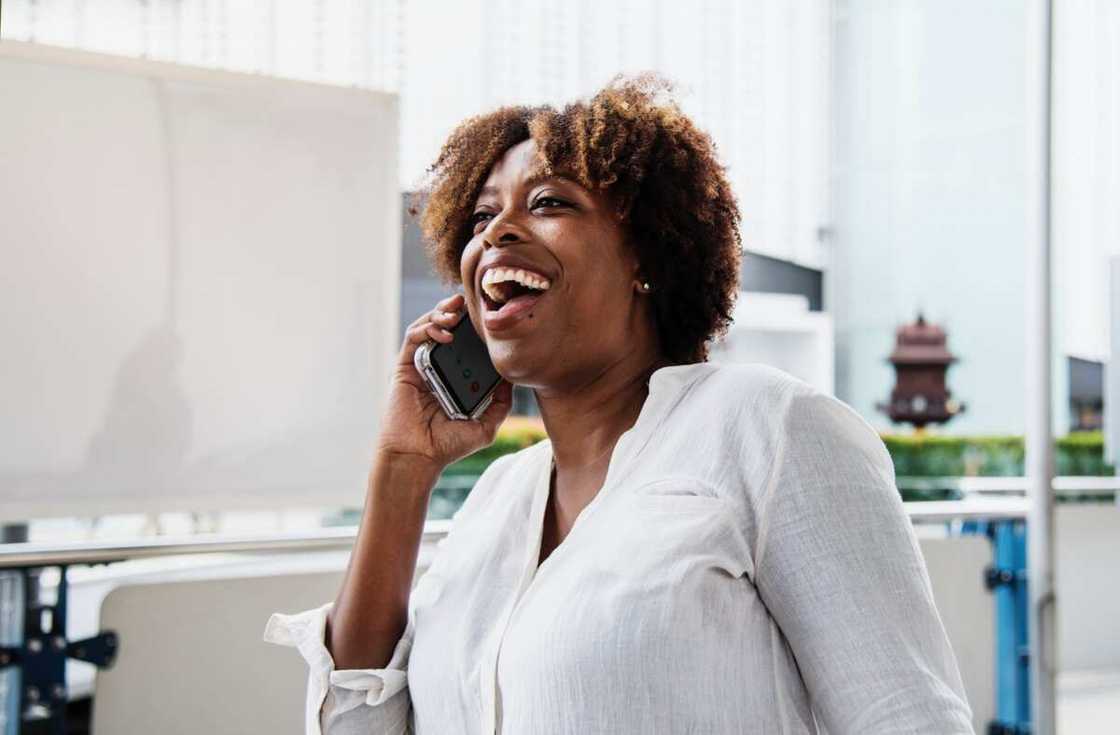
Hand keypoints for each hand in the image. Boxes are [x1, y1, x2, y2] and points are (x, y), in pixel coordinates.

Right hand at [374, 293, 513, 472]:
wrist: (419, 457)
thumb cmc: (447, 446)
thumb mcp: (485, 426)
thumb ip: (500, 405)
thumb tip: (512, 380)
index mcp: (456, 377)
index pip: (467, 343)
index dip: (476, 326)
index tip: (491, 314)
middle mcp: (438, 367)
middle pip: (447, 327)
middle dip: (458, 310)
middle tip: (471, 302)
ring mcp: (421, 365)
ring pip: (428, 326)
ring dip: (442, 313)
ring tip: (456, 313)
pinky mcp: (404, 367)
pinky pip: (414, 338)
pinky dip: (427, 327)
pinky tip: (444, 331)